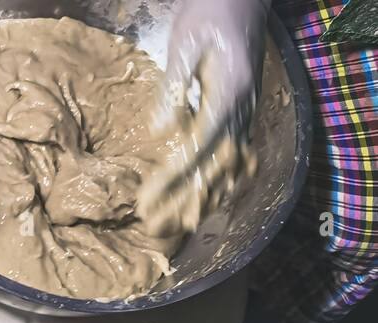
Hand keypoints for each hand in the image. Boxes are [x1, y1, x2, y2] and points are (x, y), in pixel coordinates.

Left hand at [140, 0, 269, 230]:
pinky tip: (213, 199)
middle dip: (185, 199)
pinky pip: (239, 153)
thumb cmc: (209, 12)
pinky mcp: (245, 107)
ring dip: (206, 196)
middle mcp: (243, 108)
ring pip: (230, 165)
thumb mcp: (184, 45)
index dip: (172, 178)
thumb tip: (159, 132)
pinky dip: (226, 180)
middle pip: (214, 165)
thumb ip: (174, 90)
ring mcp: (248, 109)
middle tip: (156, 226)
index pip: (197, 148)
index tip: (147, 200)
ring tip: (181, 225)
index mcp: (228, 94)